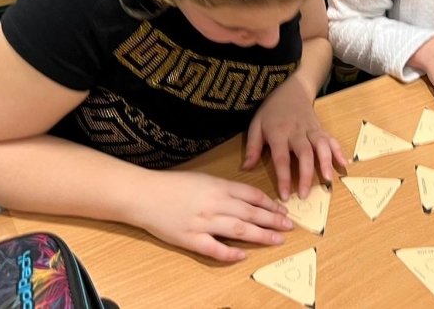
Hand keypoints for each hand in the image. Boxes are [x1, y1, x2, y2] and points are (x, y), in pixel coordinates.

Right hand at [130, 171, 292, 261]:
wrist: (144, 194)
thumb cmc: (172, 184)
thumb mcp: (203, 178)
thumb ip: (223, 188)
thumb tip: (246, 199)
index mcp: (218, 186)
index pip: (252, 195)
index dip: (270, 204)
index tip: (283, 211)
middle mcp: (214, 204)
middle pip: (251, 213)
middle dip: (273, 220)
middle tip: (290, 227)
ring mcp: (203, 222)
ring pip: (239, 229)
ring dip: (261, 235)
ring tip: (277, 239)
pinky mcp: (190, 239)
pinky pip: (214, 249)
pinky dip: (230, 253)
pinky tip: (243, 256)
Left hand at [243, 76, 346, 200]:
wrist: (292, 88)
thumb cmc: (271, 110)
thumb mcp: (256, 124)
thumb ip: (252, 147)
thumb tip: (246, 169)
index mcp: (278, 133)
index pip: (281, 159)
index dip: (284, 178)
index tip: (285, 196)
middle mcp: (297, 131)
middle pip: (305, 153)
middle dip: (307, 175)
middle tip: (306, 195)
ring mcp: (311, 129)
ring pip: (321, 145)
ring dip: (326, 162)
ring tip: (328, 180)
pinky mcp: (321, 128)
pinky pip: (331, 139)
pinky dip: (338, 151)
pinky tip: (343, 164)